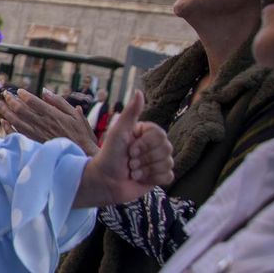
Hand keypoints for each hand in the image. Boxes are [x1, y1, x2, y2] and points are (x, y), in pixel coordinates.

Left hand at [1, 89, 99, 154]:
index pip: (33, 102)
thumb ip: (59, 102)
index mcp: (53, 115)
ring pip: (16, 121)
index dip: (23, 95)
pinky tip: (3, 122)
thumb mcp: (75, 115)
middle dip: (11, 100)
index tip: (18, 91)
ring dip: (6, 111)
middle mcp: (43, 124)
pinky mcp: (34, 145)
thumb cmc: (81, 135)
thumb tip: (44, 91)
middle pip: (21, 110)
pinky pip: (17, 135)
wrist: (83, 157)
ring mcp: (37, 135)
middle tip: (4, 94)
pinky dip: (8, 128)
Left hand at [74, 89, 173, 208]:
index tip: (129, 149)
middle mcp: (154, 145)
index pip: (160, 135)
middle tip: (129, 162)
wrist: (104, 181)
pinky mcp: (159, 177)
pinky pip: (168, 176)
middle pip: (166, 149)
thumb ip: (130, 113)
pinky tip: (140, 179)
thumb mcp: (118, 132)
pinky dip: (152, 179)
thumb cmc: (108, 155)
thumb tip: (139, 91)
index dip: (144, 144)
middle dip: (143, 158)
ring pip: (167, 163)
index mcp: (146, 133)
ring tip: (132, 171)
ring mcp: (158, 161)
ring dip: (145, 169)